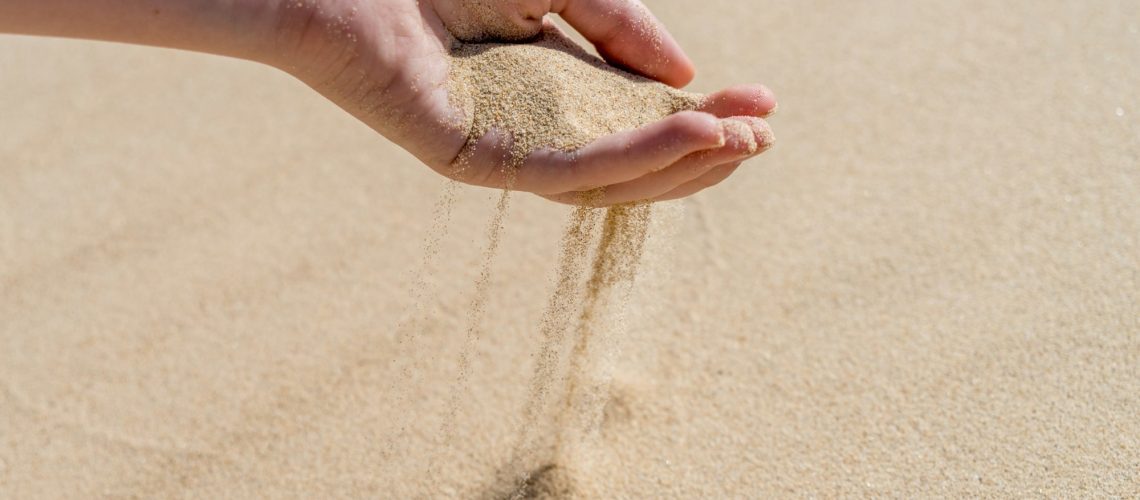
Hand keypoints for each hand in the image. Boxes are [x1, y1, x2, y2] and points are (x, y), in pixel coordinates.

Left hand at [273, 0, 776, 205]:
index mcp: (552, 91)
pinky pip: (565, 169)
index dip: (704, 117)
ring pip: (607, 179)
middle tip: (764, 133)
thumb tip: (689, 78)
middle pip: (632, 162)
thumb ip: (620, 27)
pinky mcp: (476, 159)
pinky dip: (632, 153)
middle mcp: (533, 129)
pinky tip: (688, 132)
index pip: (640, 121)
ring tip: (739, 138)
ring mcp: (504, 150)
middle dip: (703, 150)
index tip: (764, 102)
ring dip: (679, 162)